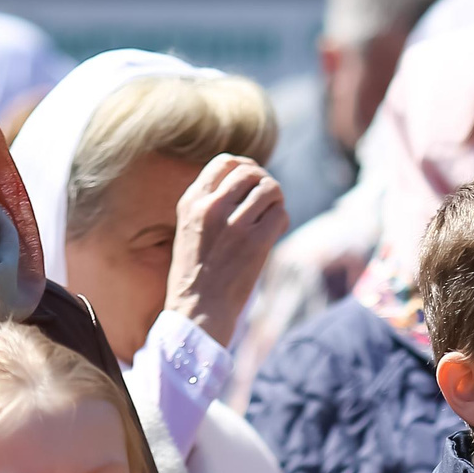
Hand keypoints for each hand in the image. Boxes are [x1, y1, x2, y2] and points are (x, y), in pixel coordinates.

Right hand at [164, 154, 288, 346]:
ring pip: (269, 189)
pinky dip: (282, 220)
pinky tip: (274, 232)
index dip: (246, 168)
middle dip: (264, 182)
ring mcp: (234, 224)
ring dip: (277, 200)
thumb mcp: (191, 228)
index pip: (225, 163)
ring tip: (273, 215)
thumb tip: (248, 181)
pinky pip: (280, 214)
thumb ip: (211, 203)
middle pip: (250, 172)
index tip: (252, 182)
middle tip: (268, 199)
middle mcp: (211, 207)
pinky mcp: (255, 243)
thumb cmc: (197, 273)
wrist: (197, 310)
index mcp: (191, 201)